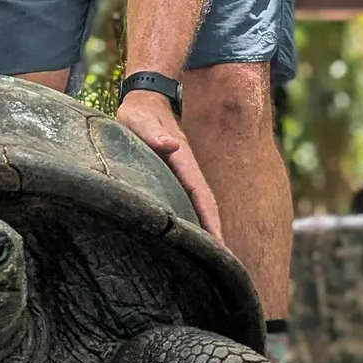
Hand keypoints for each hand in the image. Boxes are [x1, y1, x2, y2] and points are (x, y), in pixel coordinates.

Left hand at [115, 89, 223, 243]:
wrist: (145, 100)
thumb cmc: (138, 113)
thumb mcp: (140, 120)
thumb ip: (153, 133)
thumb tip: (171, 145)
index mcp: (182, 158)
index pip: (200, 193)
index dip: (210, 218)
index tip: (220, 242)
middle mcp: (187, 168)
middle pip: (206, 204)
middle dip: (216, 231)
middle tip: (224, 262)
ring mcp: (183, 172)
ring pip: (199, 203)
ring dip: (208, 227)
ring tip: (214, 256)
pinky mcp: (176, 174)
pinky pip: (189, 199)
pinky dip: (196, 218)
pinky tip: (193, 234)